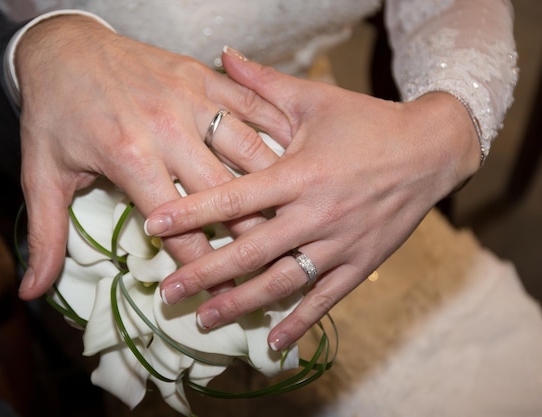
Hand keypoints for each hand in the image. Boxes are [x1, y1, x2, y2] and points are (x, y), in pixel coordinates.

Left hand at [15, 16, 291, 299]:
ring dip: (272, 188)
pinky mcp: (204, 77)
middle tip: (267, 265)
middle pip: (223, 192)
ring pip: (249, 149)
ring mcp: (191, 97)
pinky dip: (278, 132)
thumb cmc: (54, 112)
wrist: (63, 46)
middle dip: (247, 234)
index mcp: (127, 155)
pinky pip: (252, 105)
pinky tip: (294, 158)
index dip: (199, 263)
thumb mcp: (41, 173)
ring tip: (291, 219)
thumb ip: (45, 235)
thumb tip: (32, 290)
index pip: (176, 223)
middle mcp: (166, 127)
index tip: (218, 291)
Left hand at [145, 48, 481, 350]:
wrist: (431, 150)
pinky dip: (299, 322)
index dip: (191, 213)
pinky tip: (273, 343)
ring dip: (240, 304)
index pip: (234, 198)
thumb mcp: (315, 99)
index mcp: (300, 174)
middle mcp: (316, 215)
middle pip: (250, 252)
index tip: (153, 227)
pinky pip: (326, 299)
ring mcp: (340, 245)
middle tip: (166, 292)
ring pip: (281, 282)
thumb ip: (264, 83)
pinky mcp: (361, 263)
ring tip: (203, 319)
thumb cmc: (367, 123)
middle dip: (204, 273)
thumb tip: (222, 55)